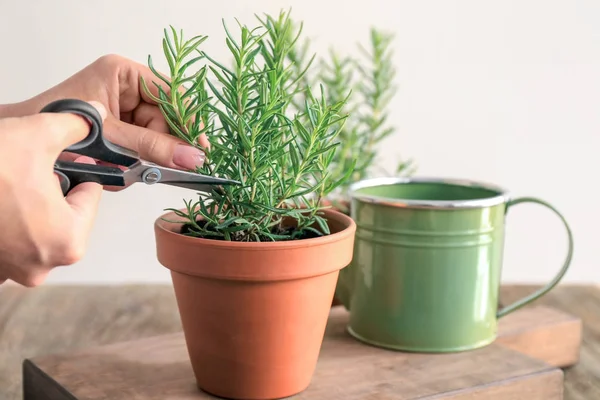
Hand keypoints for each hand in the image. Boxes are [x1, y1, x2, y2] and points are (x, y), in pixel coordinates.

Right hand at [0, 102, 105, 286]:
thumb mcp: (39, 133)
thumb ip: (77, 125)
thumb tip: (95, 113)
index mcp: (68, 241)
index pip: (89, 196)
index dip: (80, 170)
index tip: (69, 157)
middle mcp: (42, 266)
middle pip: (64, 215)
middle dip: (54, 190)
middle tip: (35, 168)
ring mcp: (10, 271)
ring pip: (35, 229)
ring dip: (29, 208)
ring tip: (11, 183)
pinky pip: (8, 243)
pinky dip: (6, 225)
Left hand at [1, 54, 207, 175]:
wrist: (24, 146)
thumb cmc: (56, 125)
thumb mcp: (111, 135)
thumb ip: (154, 147)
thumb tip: (193, 157)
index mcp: (123, 74)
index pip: (171, 93)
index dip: (189, 120)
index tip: (201, 146)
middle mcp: (126, 89)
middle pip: (166, 120)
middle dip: (161, 147)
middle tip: (168, 168)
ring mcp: (124, 111)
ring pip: (155, 139)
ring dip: (144, 160)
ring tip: (122, 169)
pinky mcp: (120, 132)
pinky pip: (141, 150)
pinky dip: (132, 166)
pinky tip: (115, 169)